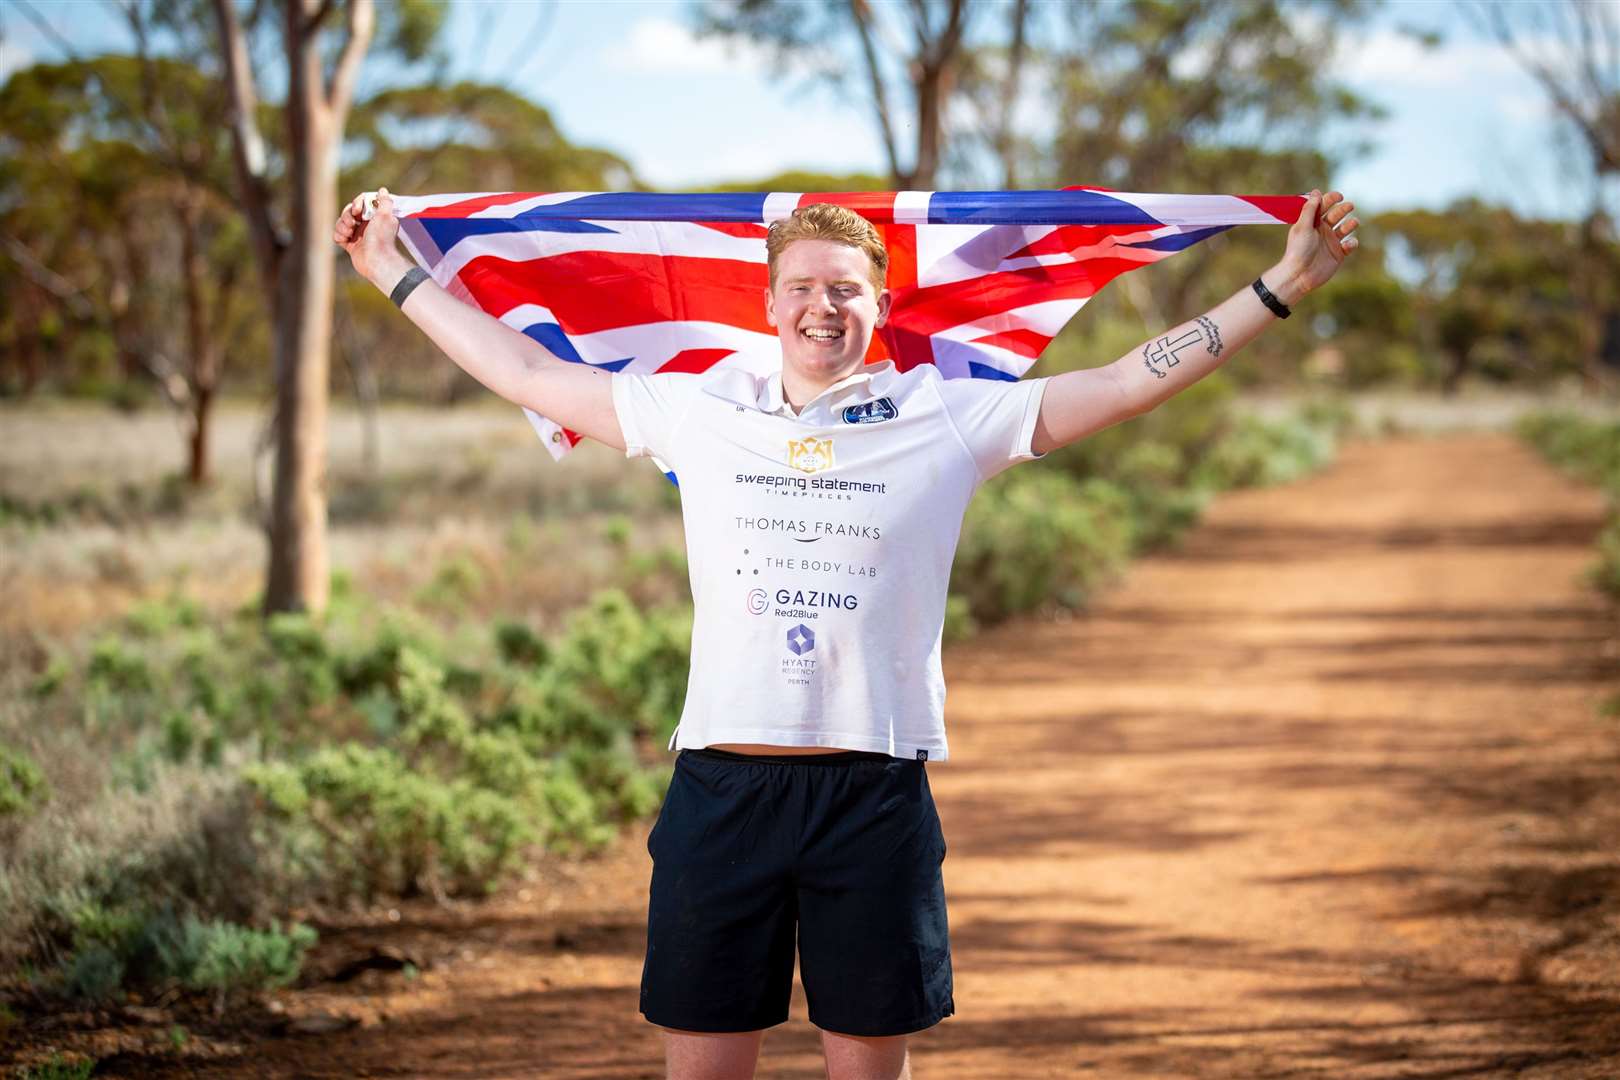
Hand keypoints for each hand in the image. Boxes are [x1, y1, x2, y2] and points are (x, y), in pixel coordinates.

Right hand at [333, 187, 409, 288]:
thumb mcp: (386, 216)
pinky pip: (338, 235)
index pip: (361, 203)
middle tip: (352, 224)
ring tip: (349, 234)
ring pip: (341, 223)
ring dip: (342, 226)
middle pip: (349, 212)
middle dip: (347, 216)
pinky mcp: (351, 245)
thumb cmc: (381, 239)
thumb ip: (385, 201)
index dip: (356, 204)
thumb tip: (383, 190)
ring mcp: (358, 235)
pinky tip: (345, 241)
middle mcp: (367, 225)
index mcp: (375, 217)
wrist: (376, 261)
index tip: (358, 210)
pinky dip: (339, 236)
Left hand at [1267, 189, 1359, 304]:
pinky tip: (1347, 245)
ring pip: (1346, 227)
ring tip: (1353, 223)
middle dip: (1344, 208)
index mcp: (1312, 222)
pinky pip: (1350, 244)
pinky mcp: (1338, 253)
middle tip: (1349, 206)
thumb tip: (1316, 192)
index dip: (1331, 198)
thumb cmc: (1298, 250)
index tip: (1338, 196)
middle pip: (1337, 214)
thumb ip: (1310, 209)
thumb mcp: (1302, 227)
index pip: (1323, 205)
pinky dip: (1352, 243)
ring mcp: (1331, 241)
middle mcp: (1323, 230)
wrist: (1299, 275)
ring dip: (1351, 223)